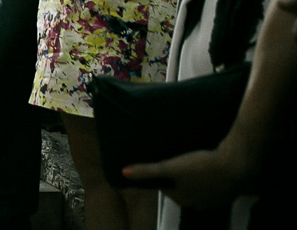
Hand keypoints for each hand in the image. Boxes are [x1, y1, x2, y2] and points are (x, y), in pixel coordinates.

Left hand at [123, 144, 250, 208]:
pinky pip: (214, 183)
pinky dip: (210, 174)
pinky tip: (211, 163)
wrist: (236, 164)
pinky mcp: (229, 192)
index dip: (165, 172)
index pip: (166, 185)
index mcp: (183, 201)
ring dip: (196, 174)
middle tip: (183, 157)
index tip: (167, 160)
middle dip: (180, 174)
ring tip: (196, 158)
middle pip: (181, 185)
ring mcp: (215, 200)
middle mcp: (199, 205)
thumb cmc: (201, 166)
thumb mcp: (171, 167)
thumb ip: (147, 171)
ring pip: (198, 184)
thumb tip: (124, 173)